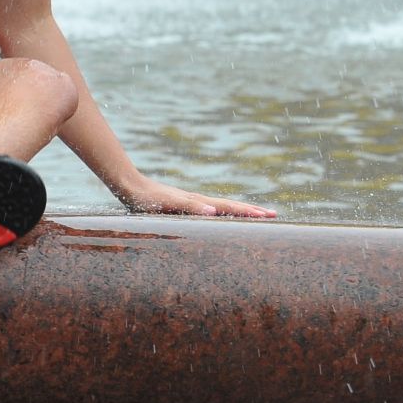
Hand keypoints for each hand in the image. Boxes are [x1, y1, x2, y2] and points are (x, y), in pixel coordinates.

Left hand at [117, 176, 276, 218]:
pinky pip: (210, 209)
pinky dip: (223, 212)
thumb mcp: (167, 204)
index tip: (269, 215)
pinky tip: (224, 216)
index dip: (248, 212)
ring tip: (257, 214)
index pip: (229, 207)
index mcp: (198, 202)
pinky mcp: (183, 204)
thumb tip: (213, 211)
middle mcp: (198, 200)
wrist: (128, 186)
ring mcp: (192, 201)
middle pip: (230, 205)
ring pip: (222, 206)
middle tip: (274, 214)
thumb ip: (189, 206)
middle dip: (251, 211)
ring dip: (239, 211)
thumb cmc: (146, 199)